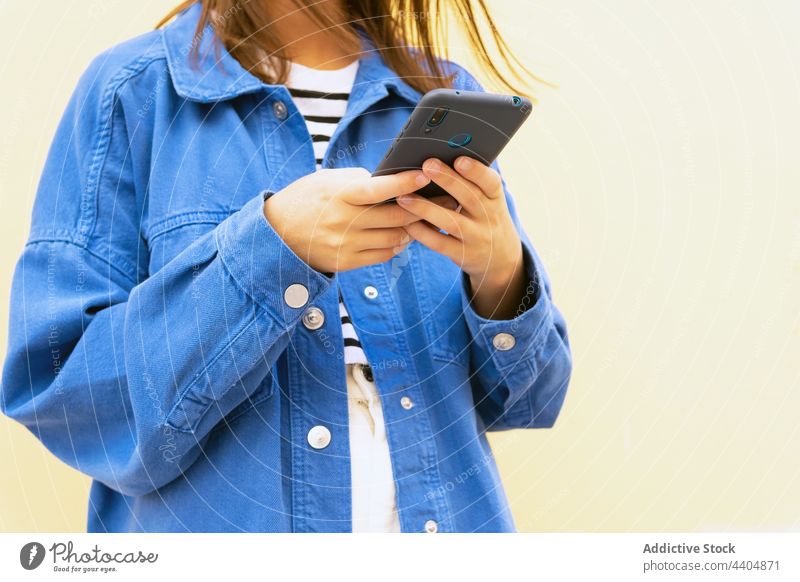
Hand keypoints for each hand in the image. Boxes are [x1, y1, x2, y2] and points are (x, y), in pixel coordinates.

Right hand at [263, 167, 454, 272]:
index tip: (425, 175)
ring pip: (394, 239)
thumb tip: (391, 182)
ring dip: (412, 229)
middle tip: (445, 200)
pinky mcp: (345, 262)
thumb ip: (359, 180)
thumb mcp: (327, 180)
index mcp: (340, 195)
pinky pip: (383, 255)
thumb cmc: (306, 199)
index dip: (404, 182)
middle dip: (424, 208)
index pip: (378, 189)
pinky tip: (402, 236)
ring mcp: (346, 245)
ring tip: (423, 218)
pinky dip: (396, 245)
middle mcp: (344, 221)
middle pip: (395, 217)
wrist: (276, 234)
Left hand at [397, 157, 527, 319]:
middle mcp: (489, 217)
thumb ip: (471, 183)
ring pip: (452, 222)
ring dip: (426, 209)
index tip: (459, 159)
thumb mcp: (488, 201)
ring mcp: (476, 238)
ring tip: (404, 197)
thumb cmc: (484, 218)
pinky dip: (422, 232)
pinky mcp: (463, 255)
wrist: (500, 258)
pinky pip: (440, 243)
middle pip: (469, 197)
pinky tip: (406, 222)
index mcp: (495, 198)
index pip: (491, 183)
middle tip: (427, 165)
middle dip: (448, 180)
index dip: (476, 171)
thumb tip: (441, 158)